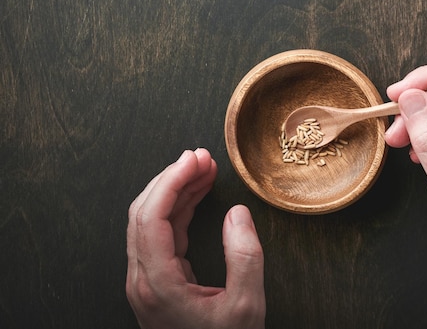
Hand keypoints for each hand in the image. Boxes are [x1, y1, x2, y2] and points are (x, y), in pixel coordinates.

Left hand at [126, 149, 264, 328]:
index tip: (195, 159)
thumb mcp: (247, 306)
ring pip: (150, 221)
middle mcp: (143, 278)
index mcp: (157, 283)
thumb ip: (244, 256)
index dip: (171, 181)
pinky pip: (161, 235)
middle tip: (201, 156)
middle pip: (144, 212)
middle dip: (172, 178)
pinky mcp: (156, 282)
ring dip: (175, 191)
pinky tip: (196, 195)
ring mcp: (146, 280)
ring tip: (203, 169)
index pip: (152, 216)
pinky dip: (177, 210)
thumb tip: (236, 213)